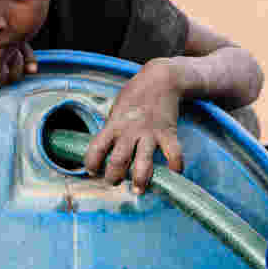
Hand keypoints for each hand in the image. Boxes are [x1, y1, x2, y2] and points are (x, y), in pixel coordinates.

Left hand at [84, 58, 183, 195]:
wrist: (161, 79)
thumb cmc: (135, 95)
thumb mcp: (117, 109)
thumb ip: (113, 129)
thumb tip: (106, 150)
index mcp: (113, 124)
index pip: (96, 148)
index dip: (91, 163)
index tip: (93, 171)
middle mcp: (129, 131)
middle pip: (118, 160)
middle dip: (114, 176)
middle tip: (114, 182)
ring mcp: (150, 133)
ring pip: (143, 162)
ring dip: (140, 179)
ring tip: (138, 189)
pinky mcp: (168, 132)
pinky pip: (173, 153)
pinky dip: (175, 166)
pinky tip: (173, 173)